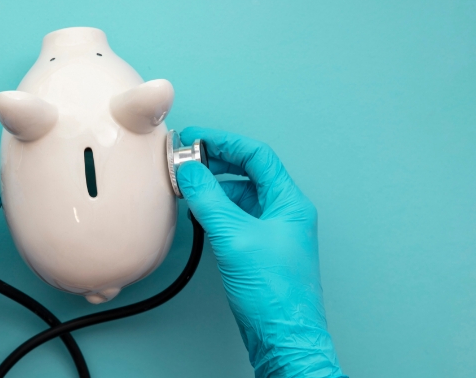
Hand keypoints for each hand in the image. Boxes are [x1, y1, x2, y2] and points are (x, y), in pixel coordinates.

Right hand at [177, 127, 345, 377]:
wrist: (282, 337)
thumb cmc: (274, 293)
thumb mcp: (235, 237)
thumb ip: (210, 200)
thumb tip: (189, 171)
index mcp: (289, 202)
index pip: (257, 156)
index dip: (225, 141)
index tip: (196, 138)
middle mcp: (284, 212)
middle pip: (248, 172)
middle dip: (216, 163)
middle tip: (186, 160)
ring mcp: (273, 231)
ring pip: (240, 195)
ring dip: (214, 187)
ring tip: (187, 185)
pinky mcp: (259, 249)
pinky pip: (236, 217)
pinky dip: (215, 210)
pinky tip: (198, 213)